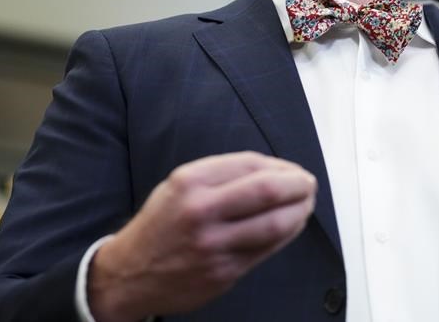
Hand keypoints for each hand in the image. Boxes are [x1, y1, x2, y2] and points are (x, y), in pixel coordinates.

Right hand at [88, 151, 316, 321]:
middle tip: (309, 184)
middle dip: (299, 185)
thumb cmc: (161, 225)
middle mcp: (202, 211)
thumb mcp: (179, 185)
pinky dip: (286, 235)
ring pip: (276, 224)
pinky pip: (267, 249)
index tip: (292, 170)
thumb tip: (273, 171)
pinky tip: (291, 226)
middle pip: (269, 191)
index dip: (281, 166)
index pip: (252, 164)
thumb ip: (222, 175)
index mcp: (191, 181)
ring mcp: (214, 245)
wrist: (129, 273)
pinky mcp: (223, 272)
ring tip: (306, 205)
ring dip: (300, 212)